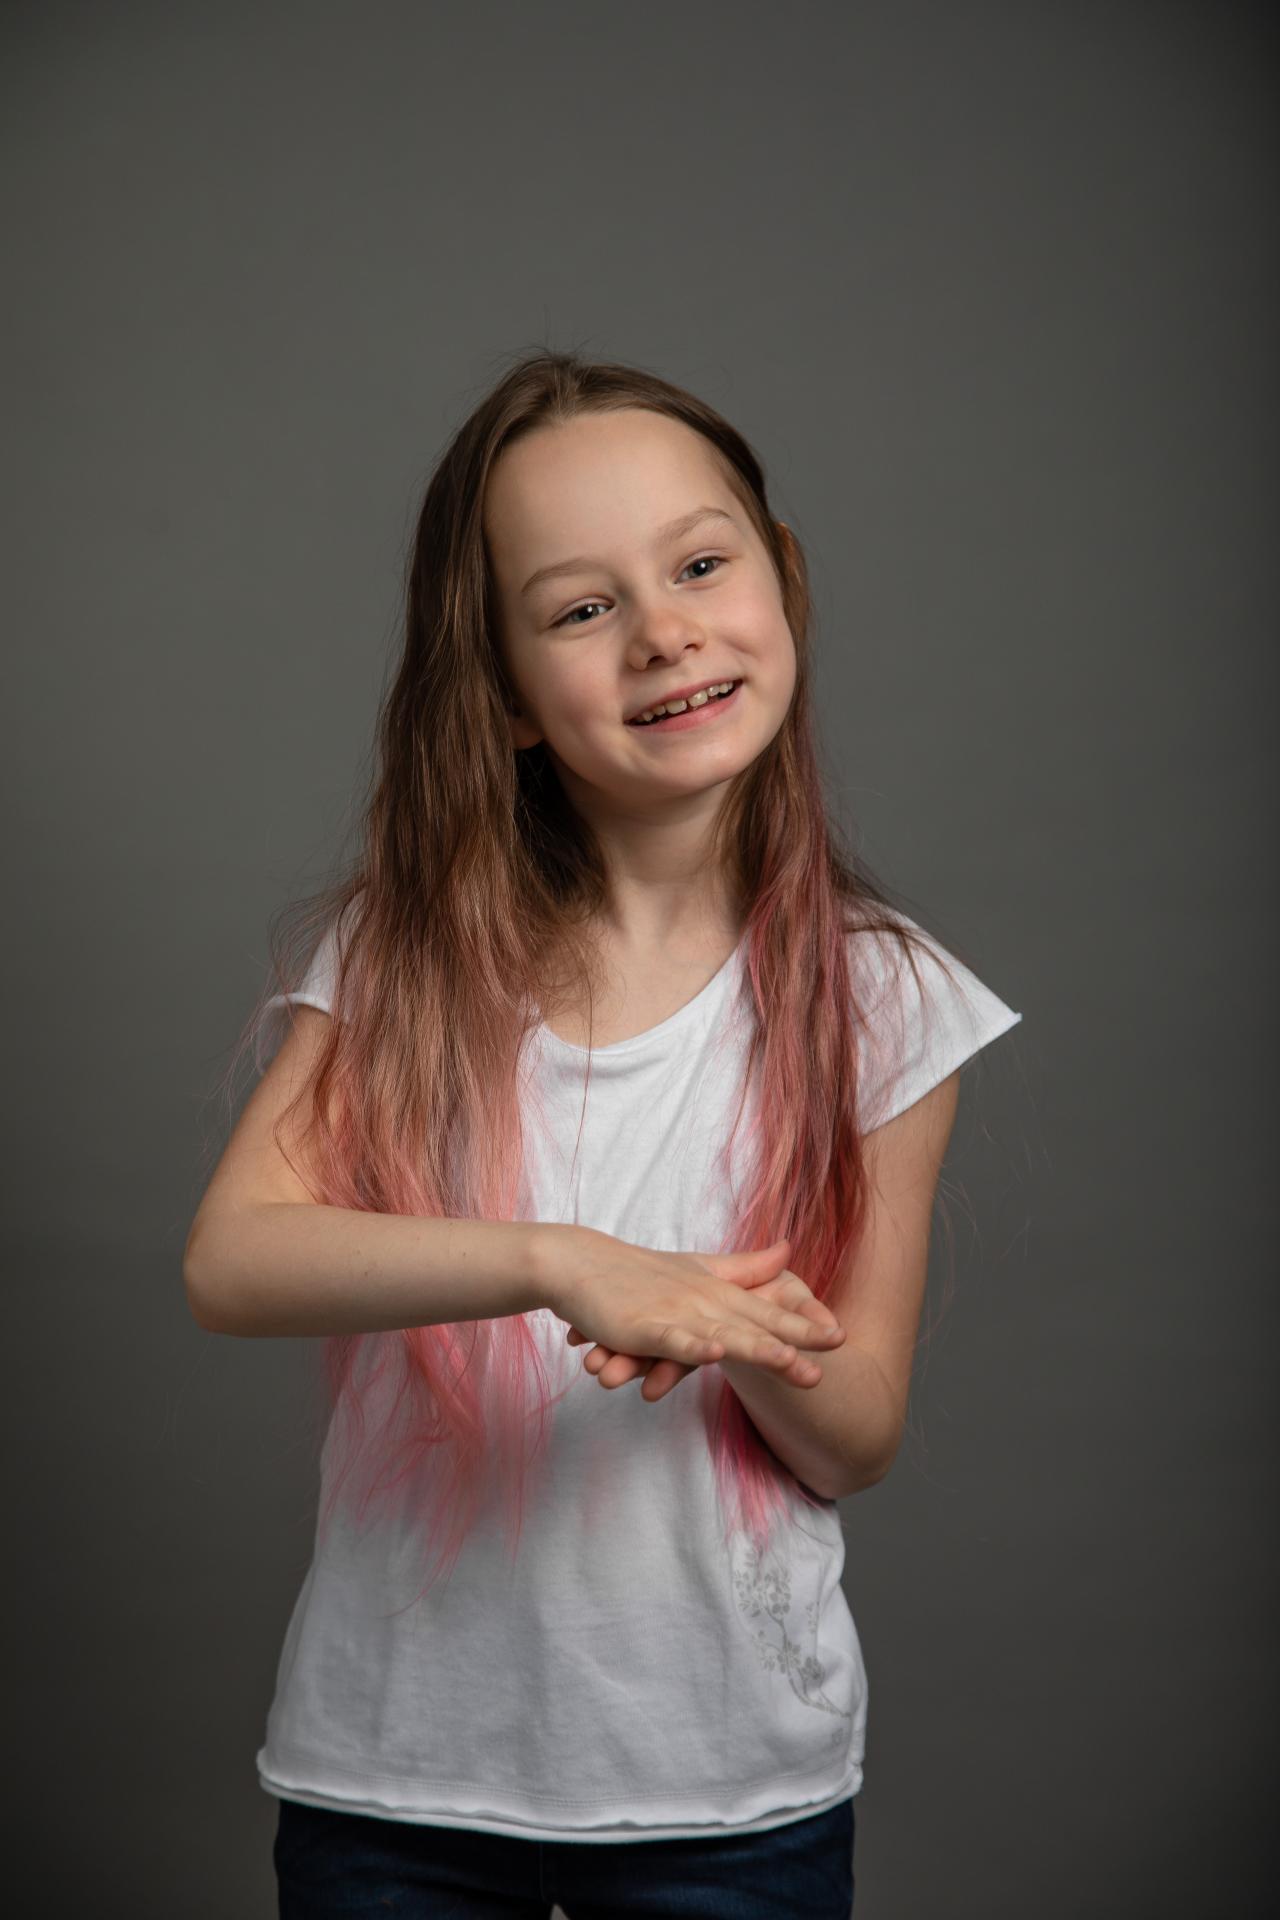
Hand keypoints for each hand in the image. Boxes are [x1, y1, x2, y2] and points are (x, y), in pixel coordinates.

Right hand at [557, 1238, 845, 1402]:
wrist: (578, 1264)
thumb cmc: (636, 1272)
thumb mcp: (697, 1269)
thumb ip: (744, 1267)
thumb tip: (788, 1250)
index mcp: (716, 1291)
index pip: (767, 1310)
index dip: (805, 1322)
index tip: (841, 1334)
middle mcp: (702, 1300)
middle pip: (755, 1323)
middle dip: (796, 1338)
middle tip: (835, 1348)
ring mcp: (674, 1312)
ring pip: (722, 1332)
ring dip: (757, 1347)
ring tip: (791, 1361)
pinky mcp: (643, 1326)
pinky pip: (672, 1338)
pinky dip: (693, 1344)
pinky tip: (715, 1352)